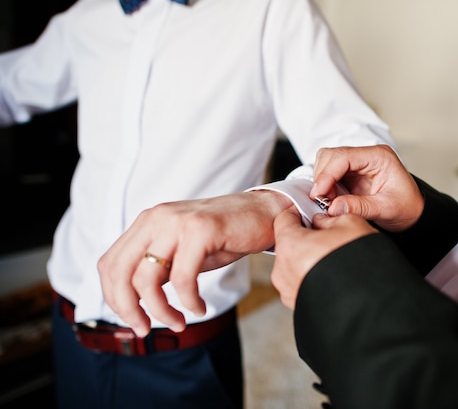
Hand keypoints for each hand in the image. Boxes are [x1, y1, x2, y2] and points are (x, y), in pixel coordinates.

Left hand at [97, 190, 291, 335]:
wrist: (263, 213)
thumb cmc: (224, 236)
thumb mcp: (182, 251)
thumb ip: (158, 268)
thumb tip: (133, 301)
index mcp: (147, 222)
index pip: (109, 264)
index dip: (114, 298)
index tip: (133, 318)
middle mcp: (156, 218)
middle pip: (120, 271)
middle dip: (128, 309)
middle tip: (144, 328)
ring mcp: (177, 222)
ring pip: (147, 277)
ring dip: (160, 310)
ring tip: (179, 322)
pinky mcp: (201, 230)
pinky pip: (183, 278)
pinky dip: (189, 301)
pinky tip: (199, 308)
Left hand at [271, 207, 376, 308]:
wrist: (370, 303)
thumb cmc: (360, 264)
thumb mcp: (350, 224)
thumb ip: (329, 218)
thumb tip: (321, 221)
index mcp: (290, 246)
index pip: (283, 219)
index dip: (299, 212)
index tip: (311, 212)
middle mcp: (283, 271)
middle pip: (288, 244)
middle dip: (306, 237)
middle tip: (328, 236)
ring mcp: (289, 291)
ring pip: (294, 265)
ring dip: (309, 258)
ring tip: (333, 258)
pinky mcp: (298, 305)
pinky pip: (301, 283)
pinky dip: (313, 276)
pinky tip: (332, 274)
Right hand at [310, 145, 423, 231]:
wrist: (414, 213)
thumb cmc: (407, 208)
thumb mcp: (386, 210)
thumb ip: (360, 207)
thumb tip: (333, 207)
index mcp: (378, 157)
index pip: (343, 156)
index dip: (327, 174)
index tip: (319, 193)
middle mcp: (366, 156)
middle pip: (331, 155)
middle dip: (322, 178)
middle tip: (323, 200)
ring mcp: (357, 164)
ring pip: (326, 163)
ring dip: (322, 182)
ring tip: (329, 201)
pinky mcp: (351, 174)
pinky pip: (329, 174)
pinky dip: (325, 187)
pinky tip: (331, 200)